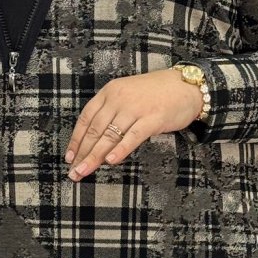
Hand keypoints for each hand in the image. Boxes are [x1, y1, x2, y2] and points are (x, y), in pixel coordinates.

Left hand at [65, 68, 203, 180]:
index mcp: (110, 92)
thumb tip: (94, 141)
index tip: (70, 157)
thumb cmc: (156, 94)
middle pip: (95, 130)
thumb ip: (112, 113)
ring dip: (95, 156)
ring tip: (84, 171)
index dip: (76, 139)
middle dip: (82, 153)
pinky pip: (133, 136)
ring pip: (110, 135)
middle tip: (74, 171)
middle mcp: (119, 98)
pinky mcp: (153, 118)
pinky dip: (120, 149)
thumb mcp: (128, 96)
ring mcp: (136, 108)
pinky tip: (110, 161)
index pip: (86, 118)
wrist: (187, 86)